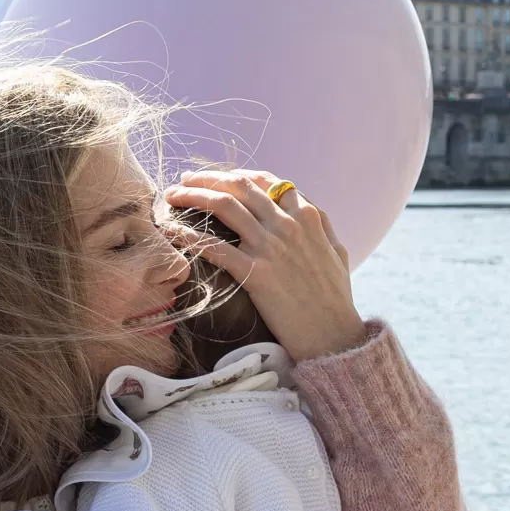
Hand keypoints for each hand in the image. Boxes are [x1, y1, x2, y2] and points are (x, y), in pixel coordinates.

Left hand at [163, 169, 365, 361]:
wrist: (333, 335)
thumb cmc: (336, 299)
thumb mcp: (337, 252)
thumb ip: (322, 227)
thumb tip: (309, 211)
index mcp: (307, 216)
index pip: (265, 181)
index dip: (236, 175)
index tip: (215, 179)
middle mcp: (287, 225)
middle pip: (239, 185)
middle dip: (207, 177)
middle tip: (184, 180)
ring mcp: (271, 247)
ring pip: (223, 205)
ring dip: (192, 194)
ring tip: (172, 196)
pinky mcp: (256, 274)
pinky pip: (214, 247)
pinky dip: (189, 234)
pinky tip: (171, 230)